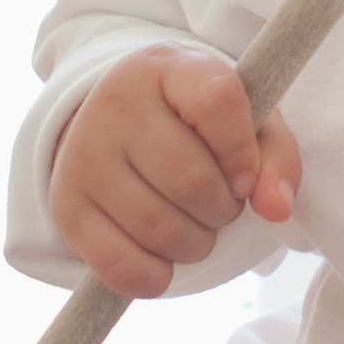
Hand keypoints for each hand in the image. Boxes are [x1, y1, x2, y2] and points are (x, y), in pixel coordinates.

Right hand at [49, 50, 301, 296]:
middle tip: (220, 203)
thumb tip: (276, 208)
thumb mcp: (245, 122)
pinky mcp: (67, 206)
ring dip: (197, 243)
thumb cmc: (198, 126)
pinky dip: (157, 276)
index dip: (243, 152)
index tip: (243, 173)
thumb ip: (276, 158)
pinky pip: (122, 267)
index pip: (218, 103)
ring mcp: (83, 155)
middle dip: (224, 208)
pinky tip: (163, 254)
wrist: (119, 127)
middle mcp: (115, 103)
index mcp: (167, 67)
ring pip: (160, 229)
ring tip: (195, 223)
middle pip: (191, 180)